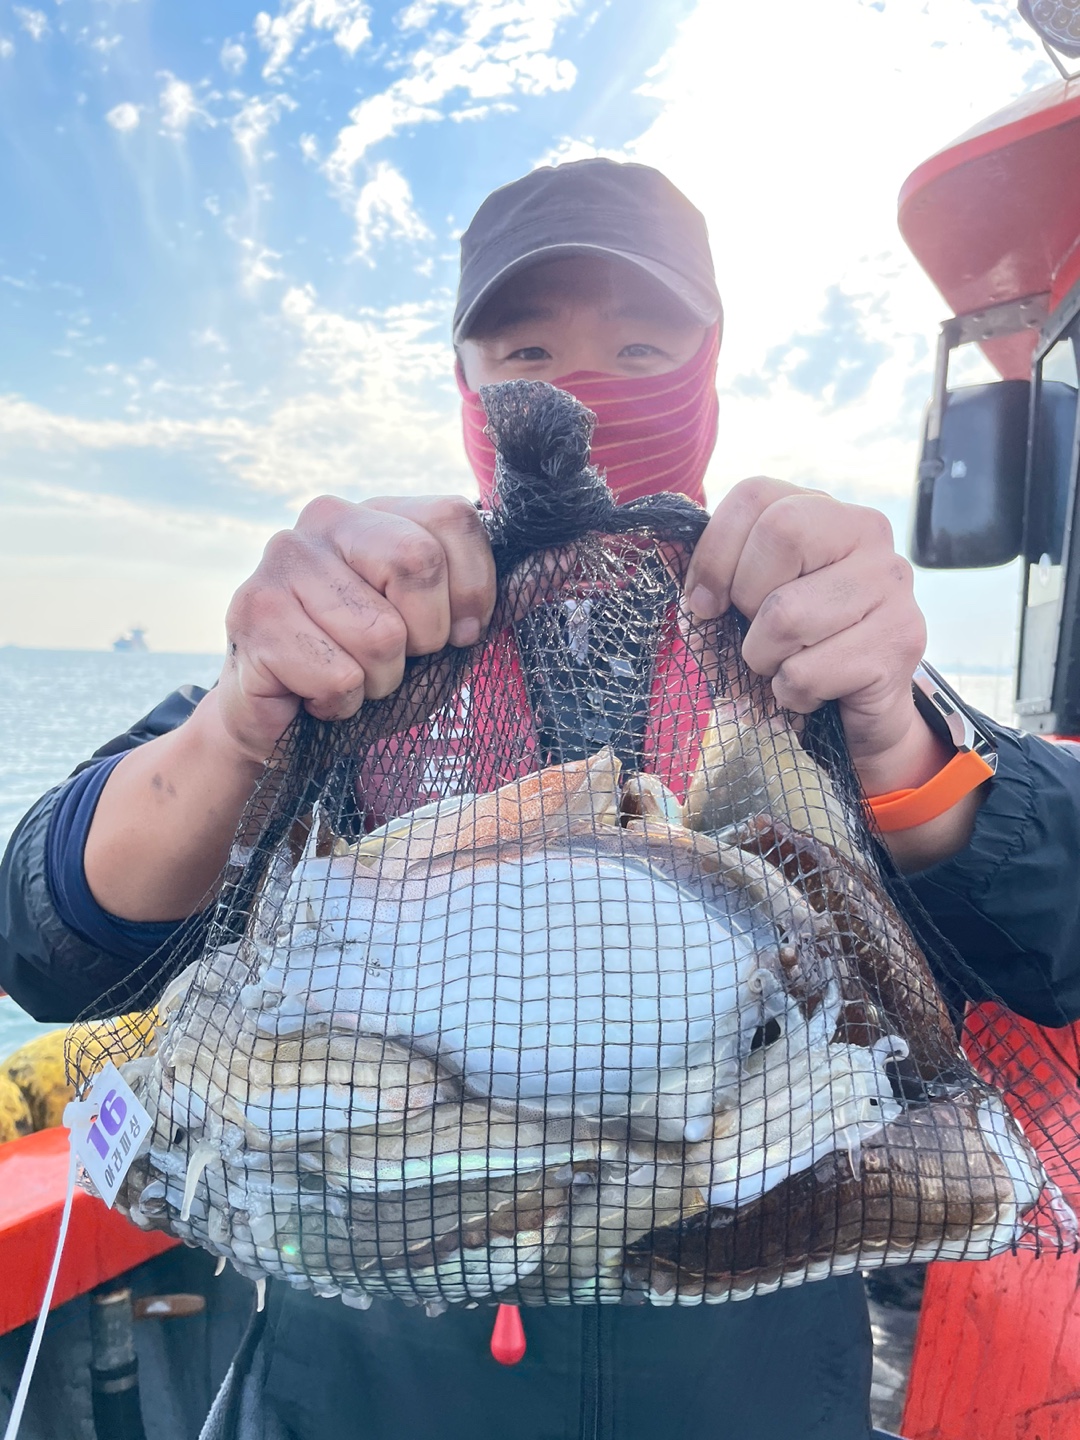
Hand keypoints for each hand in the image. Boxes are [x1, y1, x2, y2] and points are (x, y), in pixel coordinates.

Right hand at [217, 495, 495, 762]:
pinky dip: (340, 705)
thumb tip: (569, 557)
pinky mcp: (252, 614)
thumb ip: (490, 595)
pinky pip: (338, 676)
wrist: (283, 724)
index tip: (459, 633)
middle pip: (417, 563)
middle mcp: (324, 519)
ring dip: (378, 682)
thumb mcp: (441, 631)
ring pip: (380, 635)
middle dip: (425, 638)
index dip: (473, 589)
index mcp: (376, 512)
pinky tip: (317, 695)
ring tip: (351, 678)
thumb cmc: (368, 670)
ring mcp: (280, 562)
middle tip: (398, 659)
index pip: (455, 517)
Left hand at [684, 478, 934, 793]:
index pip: (754, 496)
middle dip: (746, 599)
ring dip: (764, 658)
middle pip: (780, 534)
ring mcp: (892, 584)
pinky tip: (813, 691)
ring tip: (786, 667)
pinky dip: (791, 694)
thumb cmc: (790, 650)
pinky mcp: (900, 641)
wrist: (858, 713)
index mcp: (824, 511)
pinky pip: (806, 672)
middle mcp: (868, 533)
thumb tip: (681, 581)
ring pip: (787, 614)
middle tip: (757, 633)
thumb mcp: (746, 604)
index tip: (705, 602)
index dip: (714, 552)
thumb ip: (715, 578)